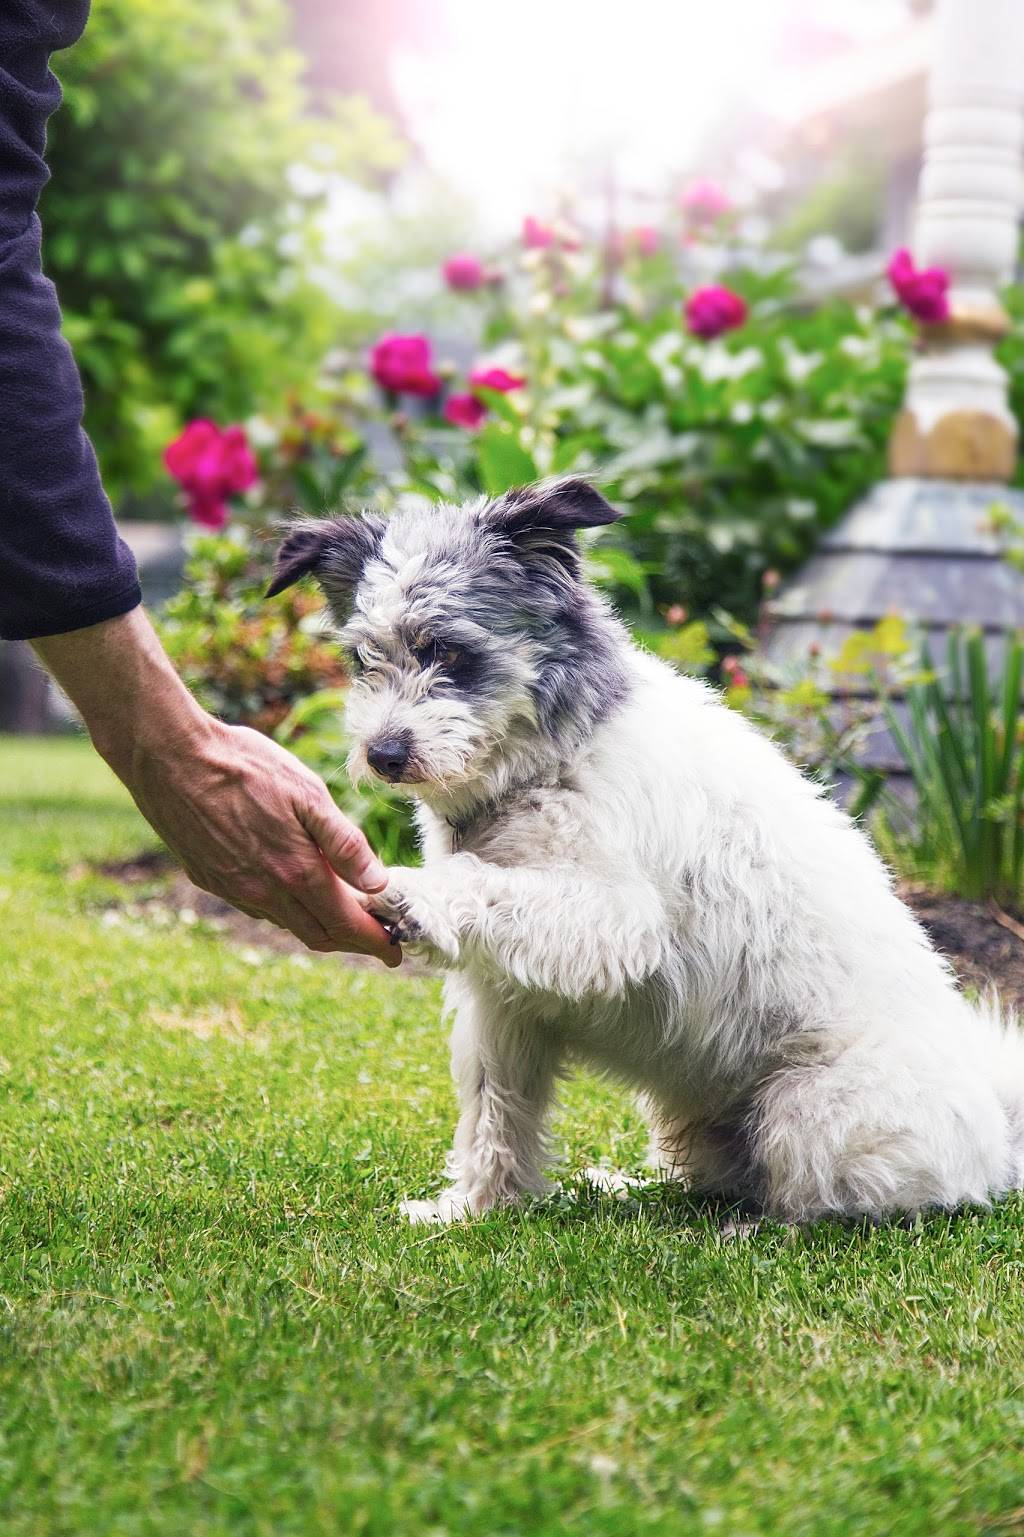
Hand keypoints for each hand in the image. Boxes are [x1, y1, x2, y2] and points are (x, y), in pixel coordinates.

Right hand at [32, 608, 400, 963]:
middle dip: (352, 941)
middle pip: (318, 935)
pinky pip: (256, 907)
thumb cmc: (244, 767)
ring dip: (317, 925)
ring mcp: (233, 889)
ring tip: (340, 910)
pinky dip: (284, 908)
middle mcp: (263, 893)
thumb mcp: (308, 794)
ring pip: (286, 923)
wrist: (170, 757)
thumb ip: (345, 843)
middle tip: (377, 937)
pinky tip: (290, 887)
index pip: (346, 925)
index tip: (396, 951)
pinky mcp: (209, 879)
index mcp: (295, 873)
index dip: (376, 942)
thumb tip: (379, 883)